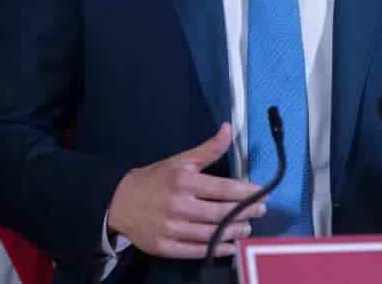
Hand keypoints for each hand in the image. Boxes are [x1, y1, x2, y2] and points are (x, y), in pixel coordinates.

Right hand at [107, 123, 265, 258]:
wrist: (120, 203)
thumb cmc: (155, 180)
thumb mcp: (180, 160)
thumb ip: (208, 149)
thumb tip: (228, 128)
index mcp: (183, 182)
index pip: (223, 188)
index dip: (245, 192)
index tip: (261, 193)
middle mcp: (177, 206)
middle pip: (220, 213)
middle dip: (245, 212)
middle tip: (260, 211)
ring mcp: (170, 229)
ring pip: (211, 234)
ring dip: (234, 232)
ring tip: (247, 228)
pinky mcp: (165, 247)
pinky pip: (196, 251)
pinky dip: (216, 249)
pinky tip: (230, 246)